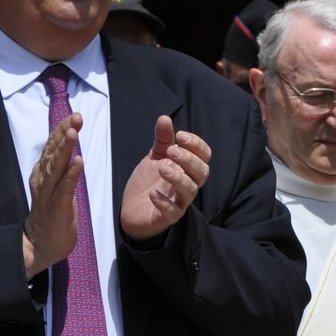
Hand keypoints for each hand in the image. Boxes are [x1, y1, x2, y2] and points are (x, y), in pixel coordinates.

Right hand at [22, 111, 84, 277]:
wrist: (42, 243)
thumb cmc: (54, 213)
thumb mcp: (57, 185)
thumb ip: (61, 168)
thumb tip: (69, 149)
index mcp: (43, 172)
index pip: (53, 147)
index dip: (62, 130)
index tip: (74, 115)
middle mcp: (43, 179)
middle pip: (54, 152)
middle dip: (64, 132)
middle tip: (76, 116)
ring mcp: (49, 193)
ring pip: (57, 166)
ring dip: (65, 149)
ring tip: (74, 132)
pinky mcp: (57, 206)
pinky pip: (65, 188)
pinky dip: (72, 174)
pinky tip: (79, 161)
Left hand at [121, 116, 209, 241]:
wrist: (132, 210)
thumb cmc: (149, 182)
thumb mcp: (155, 157)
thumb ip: (162, 140)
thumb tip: (165, 118)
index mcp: (188, 169)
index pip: (204, 156)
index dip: (196, 145)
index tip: (180, 136)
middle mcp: (188, 184)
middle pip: (202, 172)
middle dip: (189, 160)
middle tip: (172, 151)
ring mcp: (179, 202)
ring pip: (190, 191)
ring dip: (179, 178)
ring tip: (162, 168)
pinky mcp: (167, 218)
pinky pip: (173, 212)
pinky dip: (164, 203)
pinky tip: (152, 194)